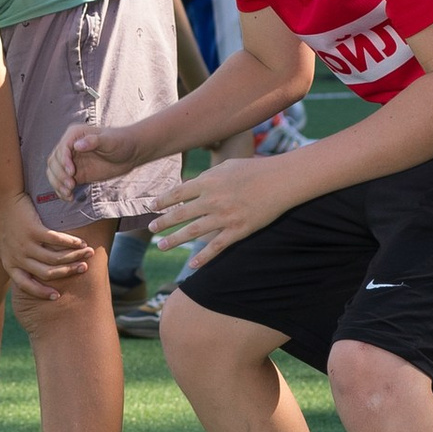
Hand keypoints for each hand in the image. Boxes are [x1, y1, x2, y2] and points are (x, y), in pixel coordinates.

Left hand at [0, 195, 92, 291]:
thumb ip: (20, 260)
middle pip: (47, 273)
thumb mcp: (7, 247)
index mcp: (10, 265)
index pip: (26, 285)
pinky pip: (57, 241)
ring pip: (54, 258)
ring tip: (88, 253)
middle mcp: (18, 257)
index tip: (57, 296)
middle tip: (84, 268)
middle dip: (68, 272)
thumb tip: (39, 272)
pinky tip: (81, 242)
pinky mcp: (33, 230)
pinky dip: (71, 242)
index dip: (42, 293)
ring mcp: (25, 245)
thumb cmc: (6, 223)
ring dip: (74, 257)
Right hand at [46, 114, 147, 195]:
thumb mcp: (109, 140)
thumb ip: (93, 141)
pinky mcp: (75, 174)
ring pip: (54, 173)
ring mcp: (71, 161)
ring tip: (68, 192)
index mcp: (74, 135)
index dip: (63, 161)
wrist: (131, 153)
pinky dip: (61, 191)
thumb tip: (76, 145)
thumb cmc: (121, 142)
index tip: (71, 172)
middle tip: (71, 184)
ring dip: (57, 184)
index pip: (61, 148)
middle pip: (54, 162)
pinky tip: (68, 197)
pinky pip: (62, 182)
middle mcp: (69, 147)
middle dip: (59, 175)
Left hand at [158, 151, 297, 263]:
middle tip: (151, 228)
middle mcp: (212, 200)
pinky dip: (203, 258)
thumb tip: (191, 185)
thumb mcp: (227, 166)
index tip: (152, 206)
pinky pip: (216, 247)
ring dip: (175, 240)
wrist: (281, 181)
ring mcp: (224, 217)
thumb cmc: (254, 169)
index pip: (178, 193)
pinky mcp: (238, 230)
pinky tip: (192, 265)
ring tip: (161, 246)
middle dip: (163, 222)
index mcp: (208, 182)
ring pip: (193, 232)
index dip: (162, 201)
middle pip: (181, 214)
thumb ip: (207, 177)